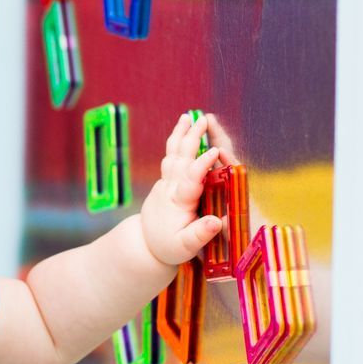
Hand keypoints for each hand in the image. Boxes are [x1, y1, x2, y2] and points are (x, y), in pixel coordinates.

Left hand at [139, 111, 228, 267]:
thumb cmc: (169, 247)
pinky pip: (171, 157)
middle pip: (180, 158)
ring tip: (188, 116)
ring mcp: (165, 183)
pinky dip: (177, 142)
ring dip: (180, 134)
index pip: (190, 179)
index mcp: (178, 202)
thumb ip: (200, 234)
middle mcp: (170, 188)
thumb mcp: (186, 247)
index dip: (202, 164)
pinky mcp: (165, 182)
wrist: (145, 245)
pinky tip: (183, 131)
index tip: (214, 150)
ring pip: (172, 154)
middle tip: (202, 119)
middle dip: (191, 138)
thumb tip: (217, 221)